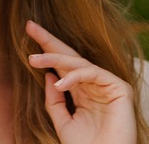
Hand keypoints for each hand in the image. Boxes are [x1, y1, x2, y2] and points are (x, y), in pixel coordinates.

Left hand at [26, 20, 136, 143]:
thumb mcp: (62, 122)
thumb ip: (54, 100)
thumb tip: (48, 76)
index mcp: (83, 91)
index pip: (63, 65)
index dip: (46, 50)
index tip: (28, 32)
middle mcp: (95, 84)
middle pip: (70, 57)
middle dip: (49, 41)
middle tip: (30, 26)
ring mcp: (108, 84)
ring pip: (79, 63)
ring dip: (55, 59)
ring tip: (34, 60)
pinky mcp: (120, 88)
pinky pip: (93, 73)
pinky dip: (74, 77)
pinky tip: (58, 83)